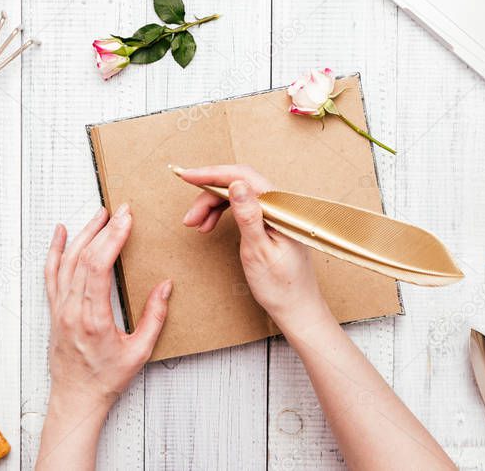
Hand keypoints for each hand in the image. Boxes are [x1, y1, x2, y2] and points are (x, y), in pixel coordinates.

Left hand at [44, 205, 171, 411]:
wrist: (76, 398)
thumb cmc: (106, 379)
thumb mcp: (139, 351)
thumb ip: (154, 317)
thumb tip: (166, 286)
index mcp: (93, 318)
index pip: (99, 266)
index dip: (113, 238)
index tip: (126, 219)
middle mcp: (71, 309)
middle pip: (84, 257)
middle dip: (104, 229)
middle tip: (121, 210)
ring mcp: (59, 308)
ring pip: (67, 261)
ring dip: (84, 233)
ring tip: (100, 214)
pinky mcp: (54, 310)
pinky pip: (51, 273)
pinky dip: (55, 250)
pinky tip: (62, 233)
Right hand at [178, 165, 329, 330]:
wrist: (297, 309)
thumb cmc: (281, 286)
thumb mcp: (258, 251)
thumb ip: (248, 215)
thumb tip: (236, 184)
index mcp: (282, 209)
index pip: (244, 177)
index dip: (212, 174)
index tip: (187, 176)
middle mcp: (282, 206)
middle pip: (239, 184)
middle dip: (209, 196)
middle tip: (189, 218)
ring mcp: (276, 213)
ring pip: (238, 195)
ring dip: (213, 206)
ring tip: (197, 225)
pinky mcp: (271, 221)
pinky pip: (244, 207)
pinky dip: (224, 213)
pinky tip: (210, 225)